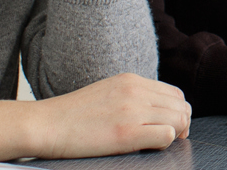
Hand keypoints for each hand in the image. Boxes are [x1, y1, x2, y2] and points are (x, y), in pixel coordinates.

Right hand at [27, 73, 189, 158]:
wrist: (45, 124)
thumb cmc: (72, 115)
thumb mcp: (106, 93)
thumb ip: (131, 96)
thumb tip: (154, 111)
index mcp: (130, 80)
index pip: (174, 93)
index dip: (178, 111)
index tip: (171, 126)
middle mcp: (135, 91)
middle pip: (180, 105)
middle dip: (182, 123)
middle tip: (173, 137)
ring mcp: (132, 111)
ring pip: (179, 119)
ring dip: (176, 132)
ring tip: (160, 142)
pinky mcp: (126, 133)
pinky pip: (166, 135)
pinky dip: (165, 142)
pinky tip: (150, 146)